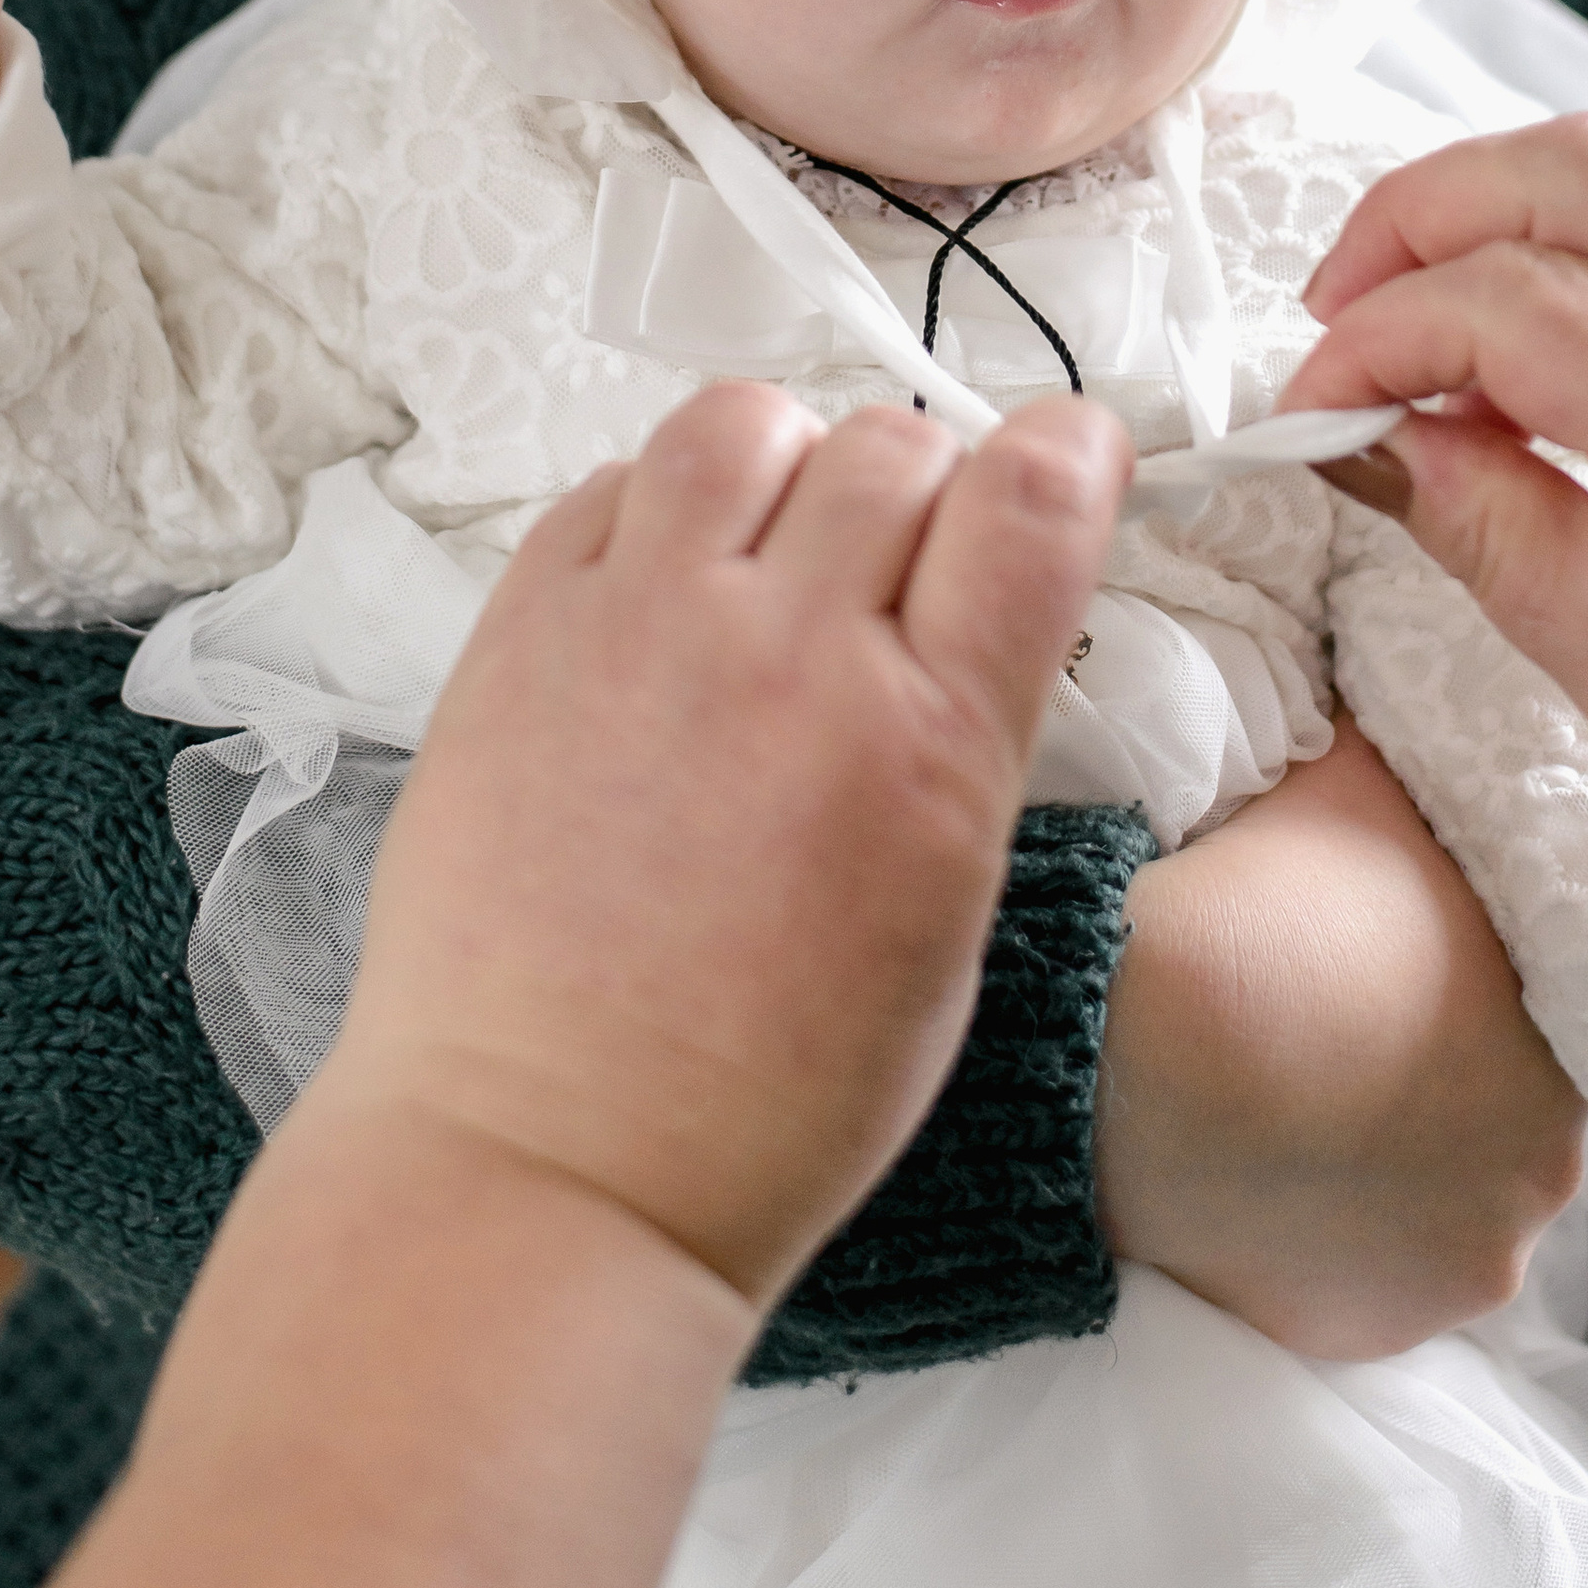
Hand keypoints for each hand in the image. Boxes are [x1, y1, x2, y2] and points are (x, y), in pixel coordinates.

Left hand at [17, 386, 1130, 1587]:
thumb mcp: (944, 927)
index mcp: (924, 743)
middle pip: (894, 444)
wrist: (548, 1166)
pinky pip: (611, 485)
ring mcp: (640, 628)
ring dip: (782, 467)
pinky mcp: (522, 633)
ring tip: (768, 556)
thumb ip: (965, 739)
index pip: (1033, 493)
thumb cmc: (761, 1098)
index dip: (1065, 455)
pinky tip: (663, 599)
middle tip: (893, 573)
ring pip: (742, 421)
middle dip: (921, 489)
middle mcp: (787, 653)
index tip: (1060, 469)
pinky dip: (658, 512)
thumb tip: (971, 607)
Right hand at [1096, 727, 1583, 1356]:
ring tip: (1291, 1098)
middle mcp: (1538, 1181)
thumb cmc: (1273, 907)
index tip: (1393, 962)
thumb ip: (1412, 759)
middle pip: (1490, 1120)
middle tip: (1338, 1024)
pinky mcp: (1362, 1331)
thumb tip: (1419, 697)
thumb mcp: (1359, 779)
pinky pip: (1353, 1273)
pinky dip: (1320, 1231)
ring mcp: (1452, 1270)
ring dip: (1381, 1164)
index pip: (1536, 1018)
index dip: (1462, 985)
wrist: (1145, 1045)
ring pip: (1429, 1205)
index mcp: (1564, 1051)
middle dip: (1431, 1079)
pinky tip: (1266, 1167)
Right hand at [1280, 117, 1587, 1044]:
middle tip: (1337, 315)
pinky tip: (1543, 350)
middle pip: (1565, 168)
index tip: (1310, 410)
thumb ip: (1504, 543)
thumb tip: (1383, 443)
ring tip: (1422, 323)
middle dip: (1418, 216)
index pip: (1500, 298)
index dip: (1375, 340)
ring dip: (1506, 218)